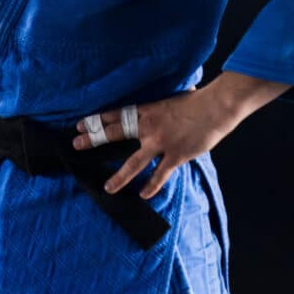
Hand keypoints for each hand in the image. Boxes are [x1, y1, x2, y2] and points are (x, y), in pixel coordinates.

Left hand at [72, 72, 290, 198]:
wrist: (216, 106)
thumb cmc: (198, 101)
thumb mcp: (172, 99)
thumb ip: (162, 108)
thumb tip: (160, 106)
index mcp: (146, 111)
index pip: (115, 116)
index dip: (96, 120)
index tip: (80, 125)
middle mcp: (148, 126)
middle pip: (115, 133)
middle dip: (94, 138)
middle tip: (77, 144)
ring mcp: (161, 142)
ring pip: (134, 162)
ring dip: (120, 176)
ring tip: (108, 188)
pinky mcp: (176, 155)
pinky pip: (160, 174)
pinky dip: (152, 185)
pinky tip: (143, 194)